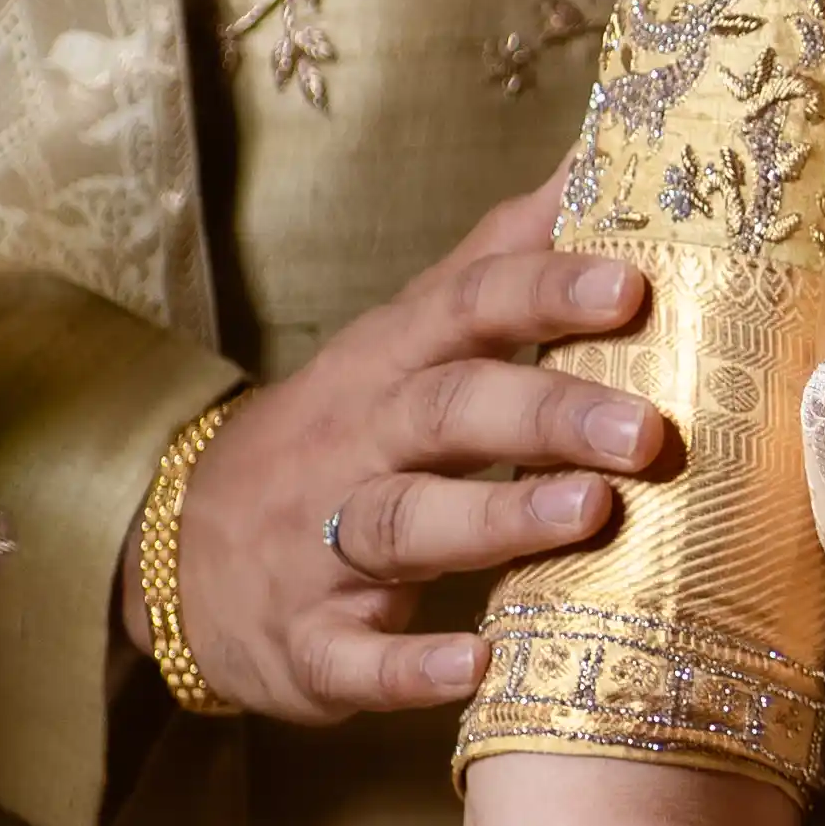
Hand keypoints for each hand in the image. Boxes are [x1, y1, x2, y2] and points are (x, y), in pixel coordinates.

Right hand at [128, 173, 675, 723]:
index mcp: (392, 363)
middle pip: (449, 409)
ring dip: (497, 520)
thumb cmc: (341, 431)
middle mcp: (358, 444)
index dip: (544, 291)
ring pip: (407, 522)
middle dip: (547, 412)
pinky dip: (414, 665)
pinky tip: (480, 667)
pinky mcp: (310, 643)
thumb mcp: (404, 338)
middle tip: (647, 427)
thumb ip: (498, 259)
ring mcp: (324, 546)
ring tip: (590, 514)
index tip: (632, 284)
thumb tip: (597, 158)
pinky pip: (357, 657)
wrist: (177, 555)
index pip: (467, 305)